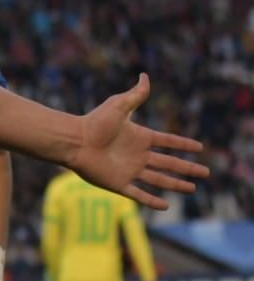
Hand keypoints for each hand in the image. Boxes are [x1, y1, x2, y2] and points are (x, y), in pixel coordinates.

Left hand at [71, 74, 207, 209]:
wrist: (74, 141)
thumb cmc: (93, 122)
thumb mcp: (118, 105)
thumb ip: (135, 94)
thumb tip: (144, 76)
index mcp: (139, 137)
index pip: (167, 142)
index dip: (183, 144)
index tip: (199, 147)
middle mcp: (137, 155)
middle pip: (169, 163)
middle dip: (188, 168)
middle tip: (206, 172)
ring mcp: (129, 170)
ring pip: (159, 180)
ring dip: (176, 184)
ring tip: (193, 188)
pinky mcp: (118, 183)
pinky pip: (139, 194)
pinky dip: (152, 201)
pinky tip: (166, 205)